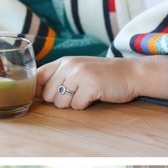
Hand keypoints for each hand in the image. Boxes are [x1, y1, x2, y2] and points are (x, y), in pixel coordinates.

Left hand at [36, 55, 167, 108]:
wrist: (132, 73)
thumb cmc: (105, 75)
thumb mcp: (80, 69)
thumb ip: (60, 76)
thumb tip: (35, 93)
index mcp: (64, 61)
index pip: (37, 77)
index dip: (37, 91)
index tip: (46, 97)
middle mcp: (69, 65)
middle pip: (48, 95)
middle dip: (61, 100)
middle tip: (78, 94)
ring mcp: (80, 74)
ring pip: (61, 102)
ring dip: (73, 104)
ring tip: (88, 94)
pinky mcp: (90, 85)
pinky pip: (77, 106)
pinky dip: (86, 105)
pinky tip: (96, 96)